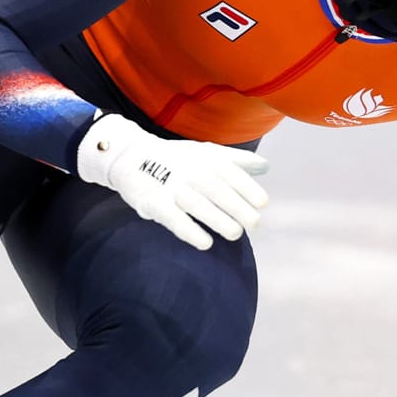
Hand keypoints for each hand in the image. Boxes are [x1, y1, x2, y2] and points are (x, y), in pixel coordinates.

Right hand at [74, 113, 269, 250]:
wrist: (131, 157)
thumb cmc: (176, 159)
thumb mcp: (205, 152)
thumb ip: (236, 160)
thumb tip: (266, 166)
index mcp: (204, 159)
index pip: (231, 174)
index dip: (249, 189)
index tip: (262, 204)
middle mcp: (190, 171)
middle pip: (218, 191)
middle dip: (239, 208)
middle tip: (253, 224)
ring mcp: (172, 187)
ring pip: (199, 205)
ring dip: (219, 221)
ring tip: (234, 234)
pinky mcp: (154, 203)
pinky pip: (175, 219)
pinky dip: (191, 231)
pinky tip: (206, 243)